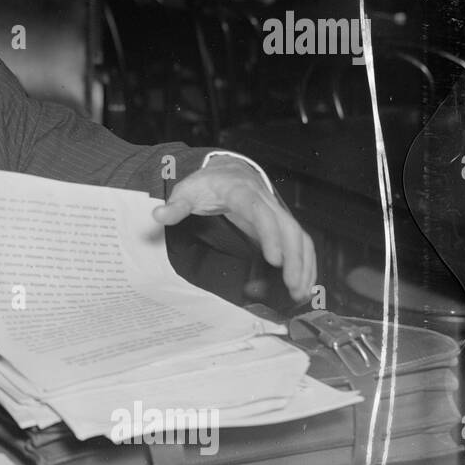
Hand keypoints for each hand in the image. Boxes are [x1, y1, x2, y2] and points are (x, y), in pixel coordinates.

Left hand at [152, 155, 316, 301]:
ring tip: (301, 292)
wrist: (227, 172)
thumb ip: (175, 206)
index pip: (261, 213)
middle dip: (295, 257)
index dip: (270, 235)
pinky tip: (304, 284)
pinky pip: (300, 242)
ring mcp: (276, 212)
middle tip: (293, 286)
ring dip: (304, 264)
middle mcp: (266, 201)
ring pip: (299, 236)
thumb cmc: (207, 184)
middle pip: (288, 228)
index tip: (275, 259)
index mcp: (242, 193)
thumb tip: (158, 215)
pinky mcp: (280, 224)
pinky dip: (306, 262)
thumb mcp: (187, 191)